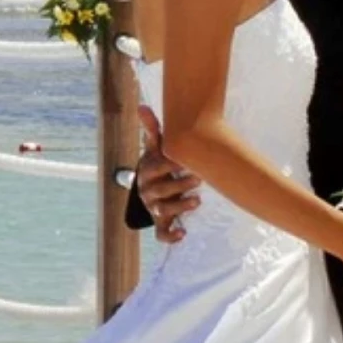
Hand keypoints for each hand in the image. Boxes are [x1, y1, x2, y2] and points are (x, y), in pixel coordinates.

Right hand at [134, 106, 200, 242]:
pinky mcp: (161, 222)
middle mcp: (147, 191)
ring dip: (179, 207)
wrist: (153, 187)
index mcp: (146, 172)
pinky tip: (182, 233)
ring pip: (163, 211)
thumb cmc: (158, 164)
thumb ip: (152, 129)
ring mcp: (153, 207)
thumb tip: (142, 106)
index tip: (184, 161)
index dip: (168, 165)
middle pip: (160, 191)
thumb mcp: (155, 148)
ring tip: (197, 201)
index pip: (155, 169)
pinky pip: (161, 234)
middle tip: (199, 179)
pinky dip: (170, 236)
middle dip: (179, 185)